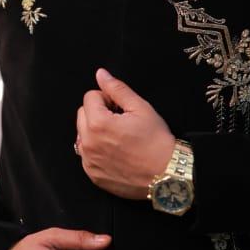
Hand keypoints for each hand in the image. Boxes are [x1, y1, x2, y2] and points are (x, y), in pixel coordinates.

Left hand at [75, 68, 175, 198]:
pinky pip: (87, 155)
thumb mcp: (140, 108)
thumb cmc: (156, 141)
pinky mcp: (93, 174)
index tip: (120, 108)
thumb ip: (117, 89)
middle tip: (120, 121)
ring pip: (82, 135)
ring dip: (95, 131)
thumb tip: (101, 74)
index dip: (107, 98)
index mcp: (97, 123)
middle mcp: (88, 143)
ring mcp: (89, 161)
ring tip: (118, 137)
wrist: (166, 174)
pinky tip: (116, 152)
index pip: (90, 97)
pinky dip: (97, 150)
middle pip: (82, 114)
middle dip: (98, 112)